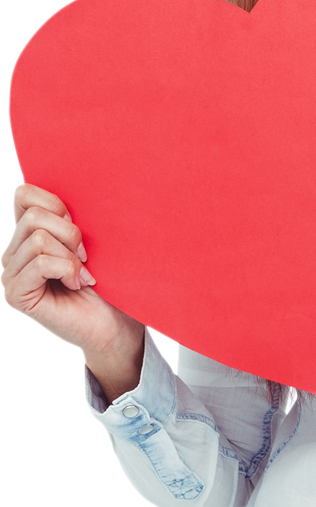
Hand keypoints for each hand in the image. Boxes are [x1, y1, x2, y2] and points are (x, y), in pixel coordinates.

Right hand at [1, 182, 144, 363]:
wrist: (113, 324)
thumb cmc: (105, 281)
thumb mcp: (87, 240)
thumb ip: (69, 217)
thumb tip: (76, 182)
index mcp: (25, 233)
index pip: (21, 193)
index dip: (55, 202)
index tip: (78, 224)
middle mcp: (10, 252)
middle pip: (34, 214)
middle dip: (69, 232)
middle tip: (85, 256)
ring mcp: (9, 275)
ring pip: (38, 238)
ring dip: (70, 255)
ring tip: (81, 273)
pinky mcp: (15, 295)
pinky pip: (40, 263)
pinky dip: (67, 269)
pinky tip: (76, 284)